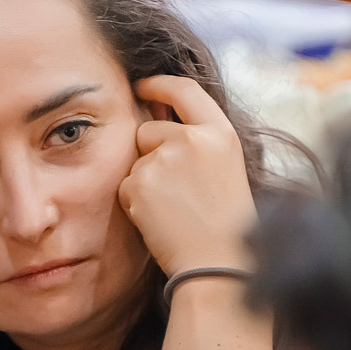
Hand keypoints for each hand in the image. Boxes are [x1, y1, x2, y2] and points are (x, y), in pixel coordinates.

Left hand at [119, 75, 257, 277]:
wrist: (217, 264)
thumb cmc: (225, 224)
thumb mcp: (225, 168)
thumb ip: (197, 142)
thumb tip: (156, 119)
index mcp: (220, 133)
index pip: (184, 90)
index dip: (159, 85)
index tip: (143, 85)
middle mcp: (192, 139)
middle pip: (148, 130)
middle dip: (150, 153)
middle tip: (176, 190)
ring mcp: (164, 160)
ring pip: (135, 161)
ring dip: (145, 182)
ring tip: (174, 209)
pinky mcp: (140, 182)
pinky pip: (126, 185)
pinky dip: (136, 203)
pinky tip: (160, 220)